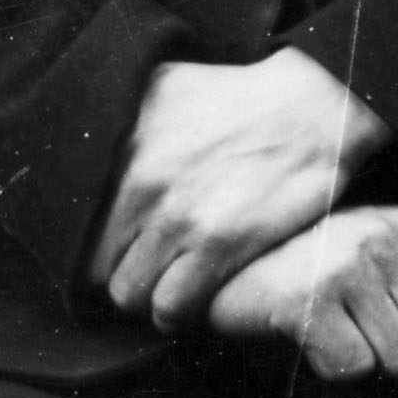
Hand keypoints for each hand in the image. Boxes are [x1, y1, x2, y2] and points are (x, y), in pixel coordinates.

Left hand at [92, 49, 386, 326]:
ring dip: (148, 297)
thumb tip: (97, 138)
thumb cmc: (247, 94)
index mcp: (123, 148)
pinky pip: (171, 306)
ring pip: (129, 293)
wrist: (319, 103)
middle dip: (123, 273)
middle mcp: (141, 183)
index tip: (122, 249)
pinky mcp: (220, 242)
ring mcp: (178, 216)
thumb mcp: (169, 85)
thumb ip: (124, 114)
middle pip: (97, 266)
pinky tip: (192, 300)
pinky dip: (177, 313)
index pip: (78, 227)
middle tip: (150, 271)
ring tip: (171, 287)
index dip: (98, 245)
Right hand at [207, 207, 397, 381]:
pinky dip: (335, 370)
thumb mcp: (393, 263)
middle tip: (362, 329)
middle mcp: (385, 240)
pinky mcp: (308, 302)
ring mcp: (346, 268)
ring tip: (339, 332)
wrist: (228, 269)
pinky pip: (353, 368)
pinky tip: (314, 341)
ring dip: (368, 361)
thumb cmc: (320, 268)